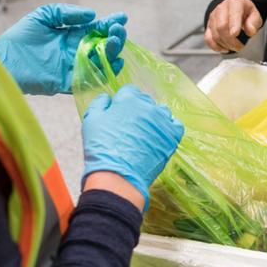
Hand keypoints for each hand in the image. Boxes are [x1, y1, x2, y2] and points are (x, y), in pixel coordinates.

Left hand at [0, 4, 126, 94]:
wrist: (3, 61)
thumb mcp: (42, 16)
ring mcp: (74, 67)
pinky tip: (115, 63)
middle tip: (119, 30)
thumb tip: (92, 15)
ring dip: (113, 53)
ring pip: (101, 61)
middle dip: (114, 37)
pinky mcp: (69, 82)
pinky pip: (91, 79)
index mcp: (72, 35)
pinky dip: (105, 73)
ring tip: (116, 42)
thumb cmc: (19, 39)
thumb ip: (66, 13)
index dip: (110, 23)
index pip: (96, 29)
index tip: (122, 17)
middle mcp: (77, 51)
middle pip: (103, 45)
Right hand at [82, 85, 183, 206]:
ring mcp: (162, 121)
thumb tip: (107, 98)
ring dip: (155, 119)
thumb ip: (99, 104)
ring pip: (162, 112)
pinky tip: (160, 137)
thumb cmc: (102, 149)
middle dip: (138, 111)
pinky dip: (169, 128)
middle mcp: (148, 107)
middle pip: (146, 102)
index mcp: (129, 100)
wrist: (119, 175)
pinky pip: (176, 125)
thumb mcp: (91, 121)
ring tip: (146, 134)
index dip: (123, 103)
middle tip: (131, 128)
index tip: (120, 114)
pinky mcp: (172, 136)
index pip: (129, 91)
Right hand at [204, 0, 262, 53]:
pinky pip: (208, 38)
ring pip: (214, 34)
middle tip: (239, 46)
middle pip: (221, 27)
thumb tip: (250, 31)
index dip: (233, 25)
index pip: (232, 14)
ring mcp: (213, 17)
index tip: (235, 34)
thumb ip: (254, 22)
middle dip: (230, 40)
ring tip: (234, 47)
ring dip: (225, 45)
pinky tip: (224, 48)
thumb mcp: (254, 15)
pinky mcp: (208, 26)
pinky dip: (216, 47)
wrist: (235, 8)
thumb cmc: (245, 12)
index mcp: (235, 3)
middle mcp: (221, 9)